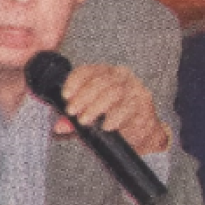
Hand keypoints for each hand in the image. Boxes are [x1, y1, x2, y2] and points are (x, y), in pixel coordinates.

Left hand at [54, 64, 169, 155]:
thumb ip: (74, 121)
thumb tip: (60, 126)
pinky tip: (106, 125)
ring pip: (113, 92)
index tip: (65, 96)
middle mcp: (121, 76)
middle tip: (72, 112)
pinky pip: (128, 107)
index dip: (74, 81)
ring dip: (96, 107)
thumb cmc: (116, 121)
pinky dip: (115, 117)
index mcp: (106, 73)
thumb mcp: (91, 119)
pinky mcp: (144, 102)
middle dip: (82, 97)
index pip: (88, 70)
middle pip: (100, 81)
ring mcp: (134, 88)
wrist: (144, 134)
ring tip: (85, 120)